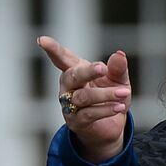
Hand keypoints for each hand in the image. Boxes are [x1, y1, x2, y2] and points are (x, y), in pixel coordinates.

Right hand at [37, 36, 131, 162]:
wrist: (113, 126)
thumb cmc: (112, 97)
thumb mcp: (118, 81)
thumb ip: (117, 69)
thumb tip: (120, 54)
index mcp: (75, 71)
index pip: (62, 58)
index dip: (53, 49)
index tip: (42, 40)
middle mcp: (68, 86)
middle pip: (73, 76)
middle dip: (87, 72)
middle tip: (103, 68)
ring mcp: (69, 105)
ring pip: (83, 97)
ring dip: (105, 94)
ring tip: (124, 93)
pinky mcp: (76, 121)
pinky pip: (89, 114)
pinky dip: (106, 109)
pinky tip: (119, 107)